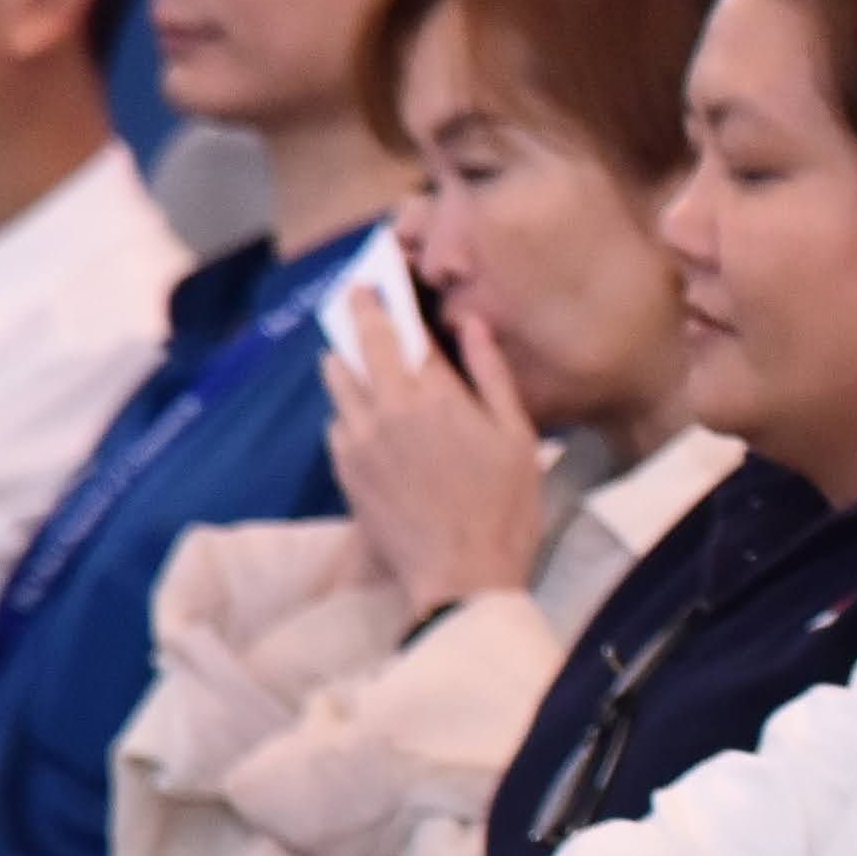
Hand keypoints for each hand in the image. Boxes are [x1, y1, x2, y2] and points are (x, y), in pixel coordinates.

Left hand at [324, 295, 547, 621]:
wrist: (460, 575)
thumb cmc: (505, 508)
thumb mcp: (519, 438)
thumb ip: (492, 376)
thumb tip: (473, 325)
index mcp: (437, 394)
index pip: (407, 330)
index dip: (395, 302)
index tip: (383, 280)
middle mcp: (389, 406)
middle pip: (363, 342)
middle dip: (359, 311)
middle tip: (355, 293)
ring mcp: (360, 436)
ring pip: (337, 378)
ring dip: (344, 357)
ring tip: (348, 349)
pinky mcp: (344, 467)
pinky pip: (337, 422)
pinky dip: (347, 409)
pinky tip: (361, 415)